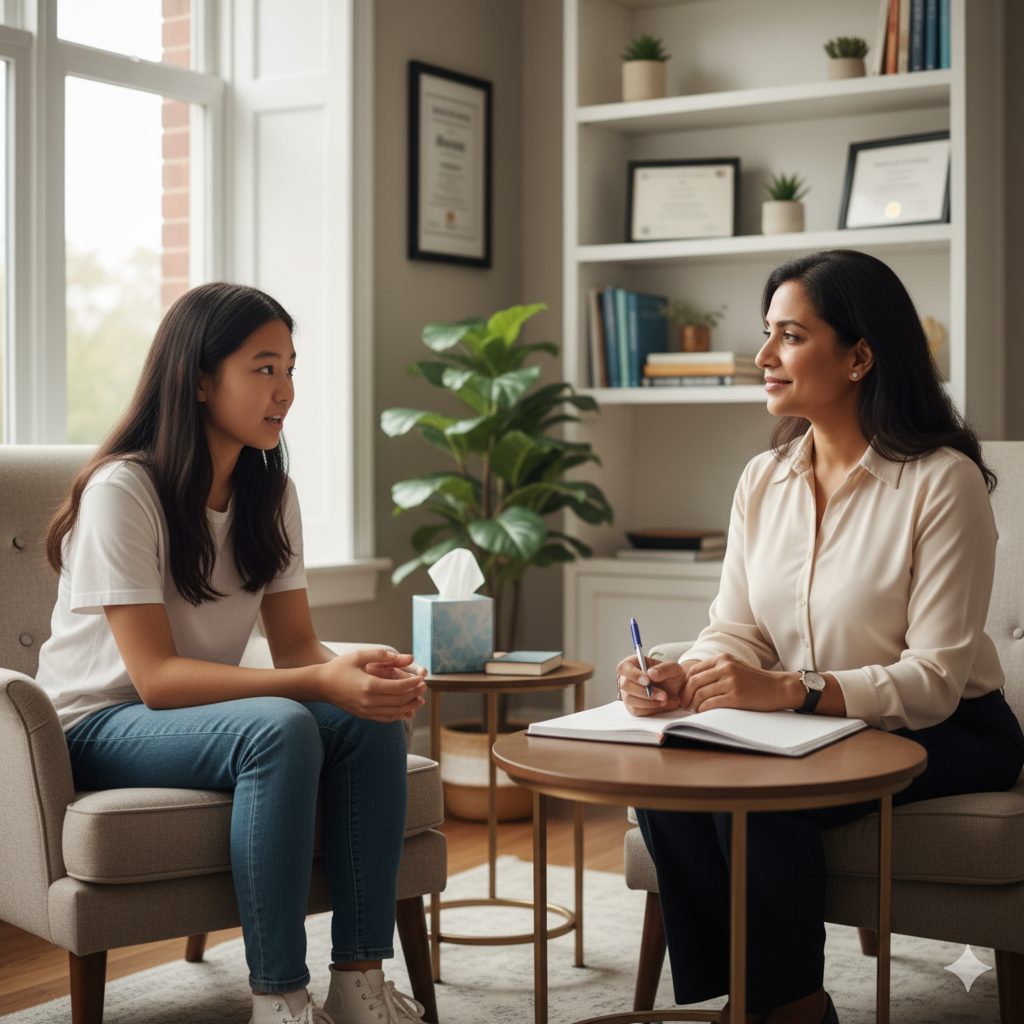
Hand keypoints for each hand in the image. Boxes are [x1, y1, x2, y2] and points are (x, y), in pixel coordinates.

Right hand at [317, 648, 426, 721]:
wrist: (320, 685)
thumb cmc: (339, 668)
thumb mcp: (359, 655)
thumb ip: (383, 654)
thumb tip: (407, 657)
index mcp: (369, 685)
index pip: (398, 688)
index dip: (413, 684)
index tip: (421, 679)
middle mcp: (369, 701)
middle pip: (399, 701)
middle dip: (414, 694)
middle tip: (423, 687)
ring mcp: (366, 711)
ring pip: (394, 712)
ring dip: (409, 706)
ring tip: (419, 699)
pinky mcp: (364, 715)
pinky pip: (385, 718)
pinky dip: (398, 715)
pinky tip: (406, 710)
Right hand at [615, 654, 689, 717]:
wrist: (676, 691)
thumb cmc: (671, 676)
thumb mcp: (673, 668)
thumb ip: (663, 669)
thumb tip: (650, 674)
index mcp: (633, 664)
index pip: (623, 667)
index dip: (633, 674)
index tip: (648, 681)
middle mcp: (626, 678)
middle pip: (626, 685)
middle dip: (645, 691)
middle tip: (663, 695)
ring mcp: (627, 694)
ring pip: (630, 699)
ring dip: (649, 701)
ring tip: (664, 699)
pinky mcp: (632, 707)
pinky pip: (636, 710)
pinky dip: (650, 708)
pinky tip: (660, 704)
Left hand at [680, 653, 797, 713]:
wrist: (777, 688)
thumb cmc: (754, 680)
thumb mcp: (734, 666)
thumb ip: (716, 669)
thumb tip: (692, 681)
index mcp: (722, 658)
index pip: (694, 670)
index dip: (685, 684)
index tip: (685, 693)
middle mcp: (725, 667)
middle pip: (693, 682)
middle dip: (686, 696)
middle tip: (685, 705)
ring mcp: (730, 682)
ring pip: (700, 694)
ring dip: (694, 705)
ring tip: (695, 710)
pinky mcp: (736, 697)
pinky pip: (710, 704)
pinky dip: (703, 710)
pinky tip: (704, 712)